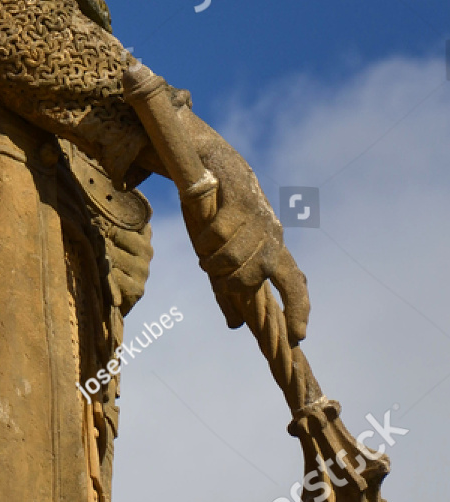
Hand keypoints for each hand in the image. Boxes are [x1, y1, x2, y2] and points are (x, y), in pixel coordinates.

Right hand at [181, 132, 309, 343]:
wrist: (210, 164)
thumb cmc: (218, 214)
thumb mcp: (223, 255)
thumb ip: (229, 289)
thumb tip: (236, 325)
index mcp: (273, 251)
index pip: (296, 285)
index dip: (299, 310)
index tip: (297, 337)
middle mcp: (272, 236)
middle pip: (253, 278)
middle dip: (229, 282)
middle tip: (214, 272)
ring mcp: (259, 218)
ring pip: (233, 258)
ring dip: (212, 261)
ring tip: (205, 252)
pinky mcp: (241, 201)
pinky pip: (219, 235)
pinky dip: (205, 240)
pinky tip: (203, 235)